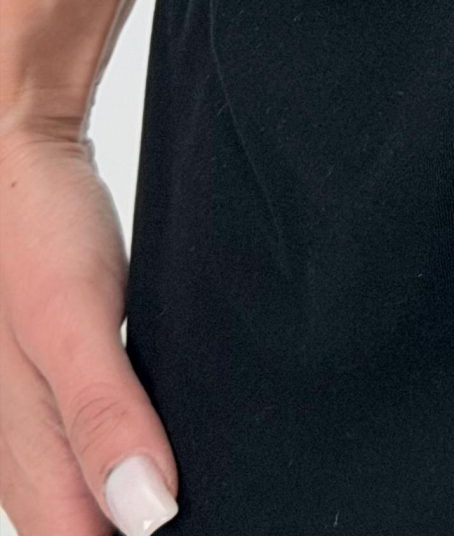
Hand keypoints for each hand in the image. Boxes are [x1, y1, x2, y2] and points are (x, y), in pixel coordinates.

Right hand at [0, 114, 177, 534]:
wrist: (19, 158)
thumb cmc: (38, 230)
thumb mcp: (73, 316)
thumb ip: (103, 414)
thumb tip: (148, 515)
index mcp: (25, 460)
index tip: (212, 513)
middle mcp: (26, 458)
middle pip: (91, 531)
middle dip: (149, 520)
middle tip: (229, 490)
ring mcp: (40, 429)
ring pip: (94, 503)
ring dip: (145, 495)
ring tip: (215, 470)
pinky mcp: (64, 395)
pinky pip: (99, 456)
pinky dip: (141, 456)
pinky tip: (187, 435)